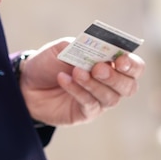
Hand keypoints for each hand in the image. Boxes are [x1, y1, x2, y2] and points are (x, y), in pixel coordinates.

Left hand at [19, 38, 144, 125]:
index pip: (134, 67)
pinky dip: (78, 91)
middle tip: (97, 68)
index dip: (131, 64)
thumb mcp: (62, 48)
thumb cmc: (49, 63)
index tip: (120, 59)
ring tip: (76, 72)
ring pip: (110, 98)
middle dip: (115, 77)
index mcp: (110, 64)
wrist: (27, 82)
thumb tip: (98, 49)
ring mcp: (99, 101)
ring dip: (93, 84)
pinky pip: (90, 104)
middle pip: (129, 86)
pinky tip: (64, 79)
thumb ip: (81, 46)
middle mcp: (109, 84)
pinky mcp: (85, 113)